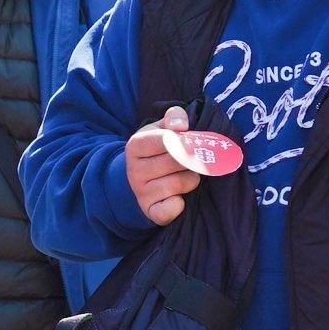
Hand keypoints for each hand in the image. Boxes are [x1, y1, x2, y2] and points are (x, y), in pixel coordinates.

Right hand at [123, 106, 204, 225]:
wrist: (139, 180)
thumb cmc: (157, 150)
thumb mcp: (161, 128)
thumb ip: (174, 117)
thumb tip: (181, 126)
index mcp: (136, 145)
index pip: (164, 140)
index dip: (182, 140)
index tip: (190, 142)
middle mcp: (134, 170)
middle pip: (176, 162)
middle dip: (191, 160)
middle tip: (194, 160)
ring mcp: (141, 192)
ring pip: (179, 184)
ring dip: (191, 179)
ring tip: (187, 176)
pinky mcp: (150, 211)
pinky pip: (170, 210)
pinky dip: (179, 205)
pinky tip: (179, 197)